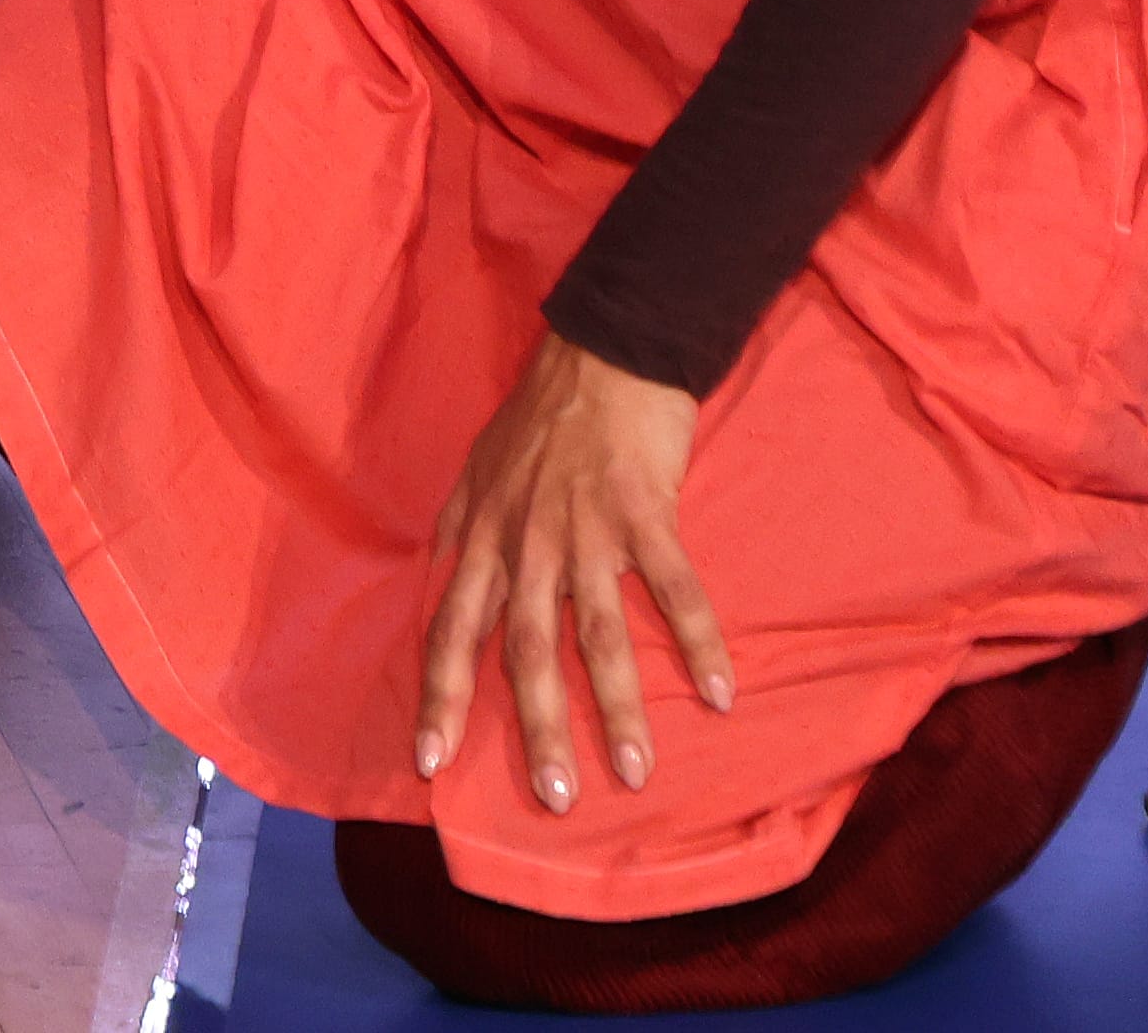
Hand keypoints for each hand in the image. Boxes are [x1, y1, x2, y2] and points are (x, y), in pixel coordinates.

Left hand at [414, 331, 730, 811]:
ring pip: (597, 634)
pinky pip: (674, 588)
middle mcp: (526, 542)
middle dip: (536, 728)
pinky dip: (699, 641)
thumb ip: (461, 529)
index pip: (450, 630)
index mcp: (483, 537)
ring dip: (618, 708)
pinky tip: (719, 693)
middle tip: (553, 797)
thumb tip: (440, 575)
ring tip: (634, 773)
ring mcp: (585, 529)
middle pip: (524, 650)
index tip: (428, 763)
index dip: (440, 697)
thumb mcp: (476, 470)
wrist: (601, 349)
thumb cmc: (539, 416)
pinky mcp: (646, 512)